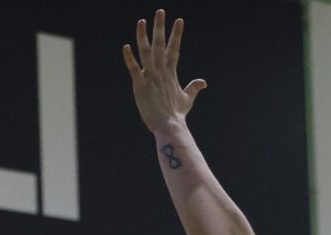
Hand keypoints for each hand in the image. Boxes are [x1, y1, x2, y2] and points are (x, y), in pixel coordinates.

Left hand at [123, 9, 206, 132]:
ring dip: (143, 36)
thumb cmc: (177, 115)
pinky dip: (130, 58)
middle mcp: (161, 71)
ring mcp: (151, 77)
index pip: (174, 48)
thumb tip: (203, 82)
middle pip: (161, 44)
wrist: (169, 126)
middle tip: (161, 11)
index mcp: (171, 72)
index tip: (179, 20)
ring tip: (141, 21)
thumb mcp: (187, 99)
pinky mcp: (141, 85)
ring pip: (146, 52)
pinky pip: (134, 69)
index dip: (176, 34)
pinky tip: (126, 47)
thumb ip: (194, 88)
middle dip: (161, 27)